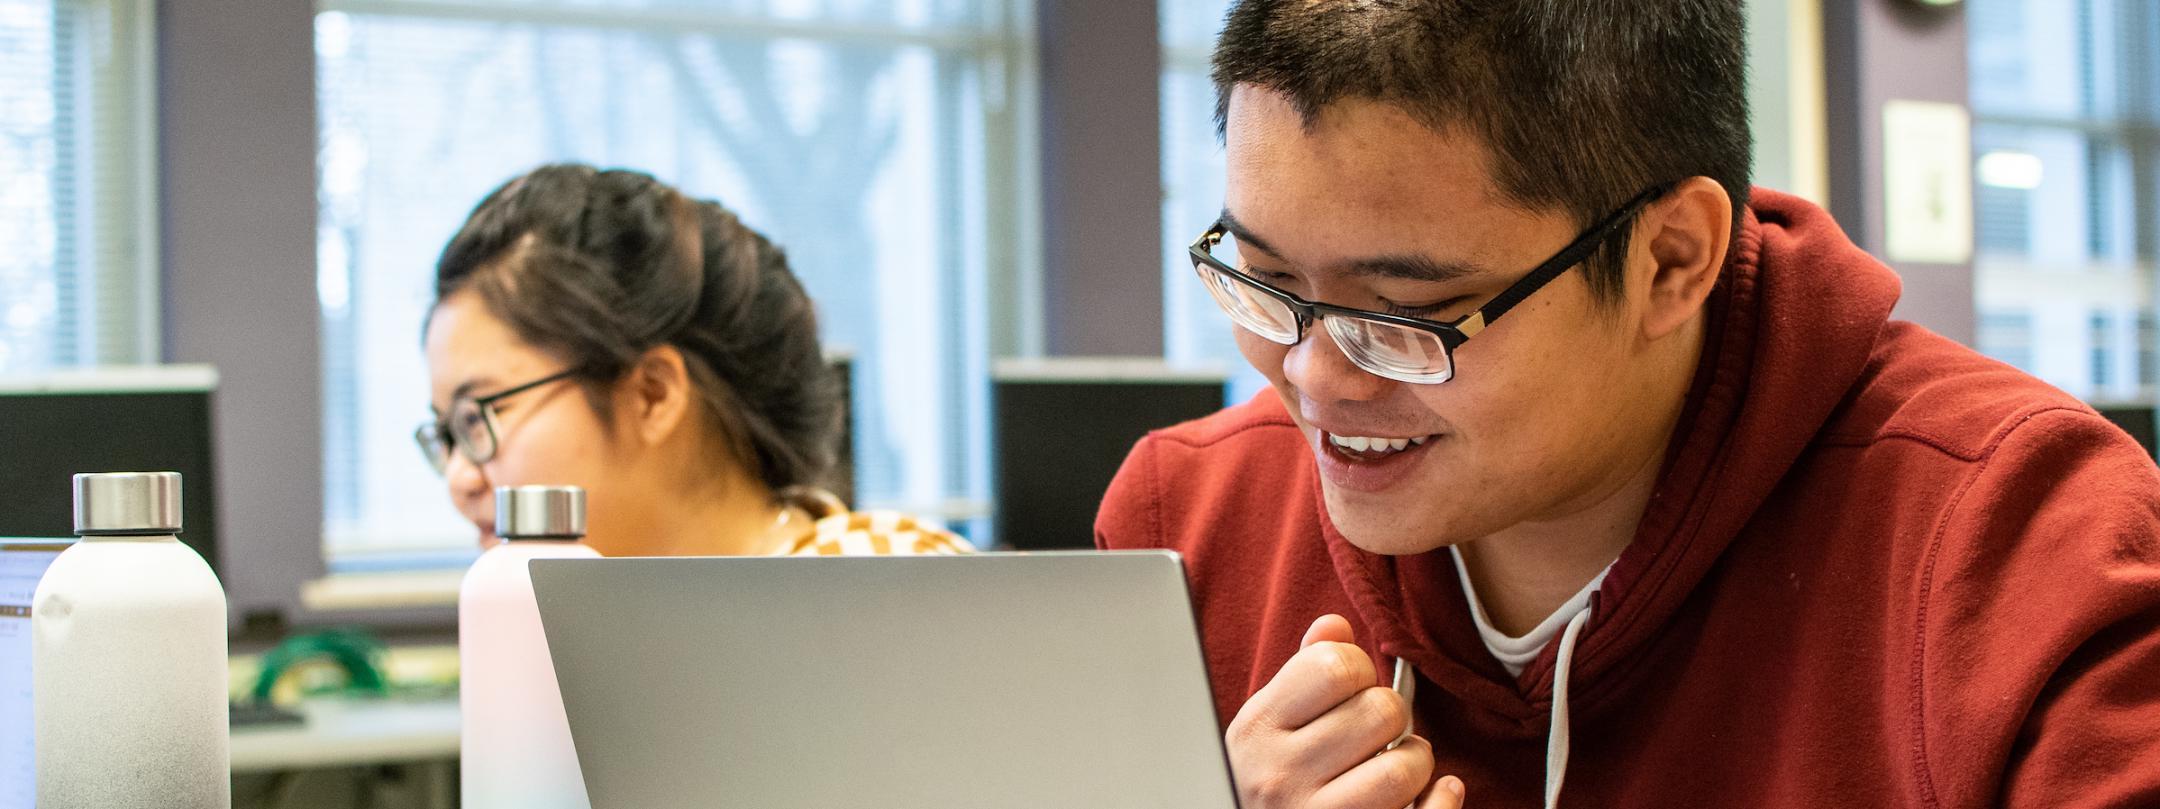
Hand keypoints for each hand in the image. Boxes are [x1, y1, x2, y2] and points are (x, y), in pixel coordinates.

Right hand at [1225, 614, 1466, 808]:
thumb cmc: (1267, 775)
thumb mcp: (1268, 721)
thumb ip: (1301, 672)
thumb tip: (1336, 624)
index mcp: (1259, 727)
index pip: (1336, 666)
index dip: (1359, 668)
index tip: (1353, 687)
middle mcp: (1279, 774)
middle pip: (1379, 711)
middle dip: (1390, 713)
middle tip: (1378, 729)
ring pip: (1402, 769)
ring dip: (1415, 759)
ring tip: (1397, 761)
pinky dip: (1441, 799)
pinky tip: (1435, 791)